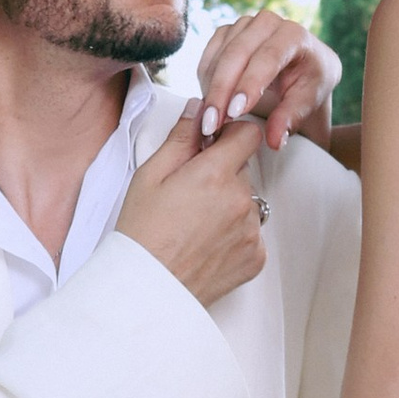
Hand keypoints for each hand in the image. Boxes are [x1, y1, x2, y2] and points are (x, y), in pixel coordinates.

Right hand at [115, 108, 266, 305]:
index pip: (249, 134)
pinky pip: (252, 233)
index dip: (232, 135)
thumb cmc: (142, 233)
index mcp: (215, 175)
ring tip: (196, 224)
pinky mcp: (256, 257)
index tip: (215, 144)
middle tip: (191, 193)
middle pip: (245, 169)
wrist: (149, 289)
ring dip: (230, 205)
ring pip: (249, 202)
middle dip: (223, 173)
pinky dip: (235, 235)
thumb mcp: (150, 176)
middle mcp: (241, 201)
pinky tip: (206, 244)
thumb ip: (181, 138)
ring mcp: (252, 231)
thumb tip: (199, 108)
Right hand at [194, 9, 338, 150]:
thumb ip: (291, 119)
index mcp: (295, 34)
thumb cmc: (309, 87)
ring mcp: (244, 25)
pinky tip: (208, 107)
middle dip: (222, 91)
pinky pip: (208, 57)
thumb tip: (273, 141)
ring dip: (210, 90)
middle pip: (237, 53)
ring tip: (208, 123)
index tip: (235, 112)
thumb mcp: (308, 104)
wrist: (300, 72)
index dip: (250, 84)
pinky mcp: (226, 33)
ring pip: (219, 56)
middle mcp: (268, 22)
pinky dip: (205, 83)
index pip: (269, 56)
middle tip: (212, 125)